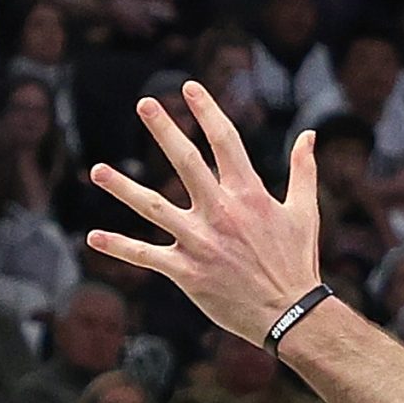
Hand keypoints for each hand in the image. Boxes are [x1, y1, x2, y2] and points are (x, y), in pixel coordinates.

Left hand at [89, 83, 322, 346]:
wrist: (291, 315)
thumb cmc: (298, 263)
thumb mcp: (305, 212)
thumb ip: (303, 170)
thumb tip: (309, 134)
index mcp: (249, 195)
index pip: (225, 141)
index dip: (207, 110)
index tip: (190, 87)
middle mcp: (221, 212)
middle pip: (186, 162)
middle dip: (164, 130)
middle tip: (144, 104)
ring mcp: (201, 241)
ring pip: (154, 208)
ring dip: (123, 188)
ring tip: (97, 171)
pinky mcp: (187, 272)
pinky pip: (147, 256)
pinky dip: (120, 247)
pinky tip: (94, 237)